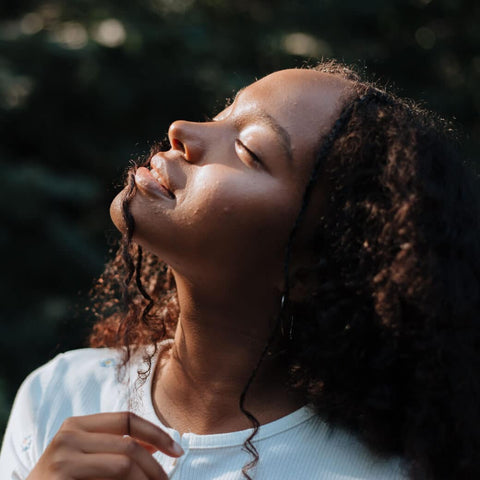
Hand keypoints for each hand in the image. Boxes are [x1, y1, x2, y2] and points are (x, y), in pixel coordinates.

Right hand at [26, 412, 182, 479]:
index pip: (128, 419)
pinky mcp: (63, 475)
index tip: (177, 450)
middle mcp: (69, 434)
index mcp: (78, 424)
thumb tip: (159, 446)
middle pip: (129, 445)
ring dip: (146, 479)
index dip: (157, 433)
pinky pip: (113, 479)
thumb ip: (116, 448)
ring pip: (125, 463)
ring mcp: (63, 455)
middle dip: (156, 466)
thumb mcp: (87, 458)